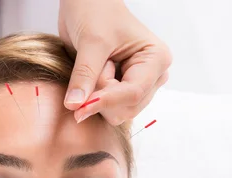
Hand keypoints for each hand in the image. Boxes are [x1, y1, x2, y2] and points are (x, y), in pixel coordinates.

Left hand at [58, 0, 172, 124]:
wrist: (86, 3)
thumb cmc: (96, 11)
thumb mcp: (91, 42)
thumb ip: (84, 75)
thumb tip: (75, 106)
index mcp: (156, 59)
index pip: (133, 93)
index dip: (105, 102)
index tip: (79, 109)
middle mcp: (153, 75)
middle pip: (126, 108)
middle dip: (102, 96)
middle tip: (93, 68)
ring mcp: (140, 84)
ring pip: (117, 112)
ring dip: (98, 96)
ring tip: (95, 67)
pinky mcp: (124, 90)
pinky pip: (109, 109)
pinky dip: (95, 98)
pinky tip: (94, 76)